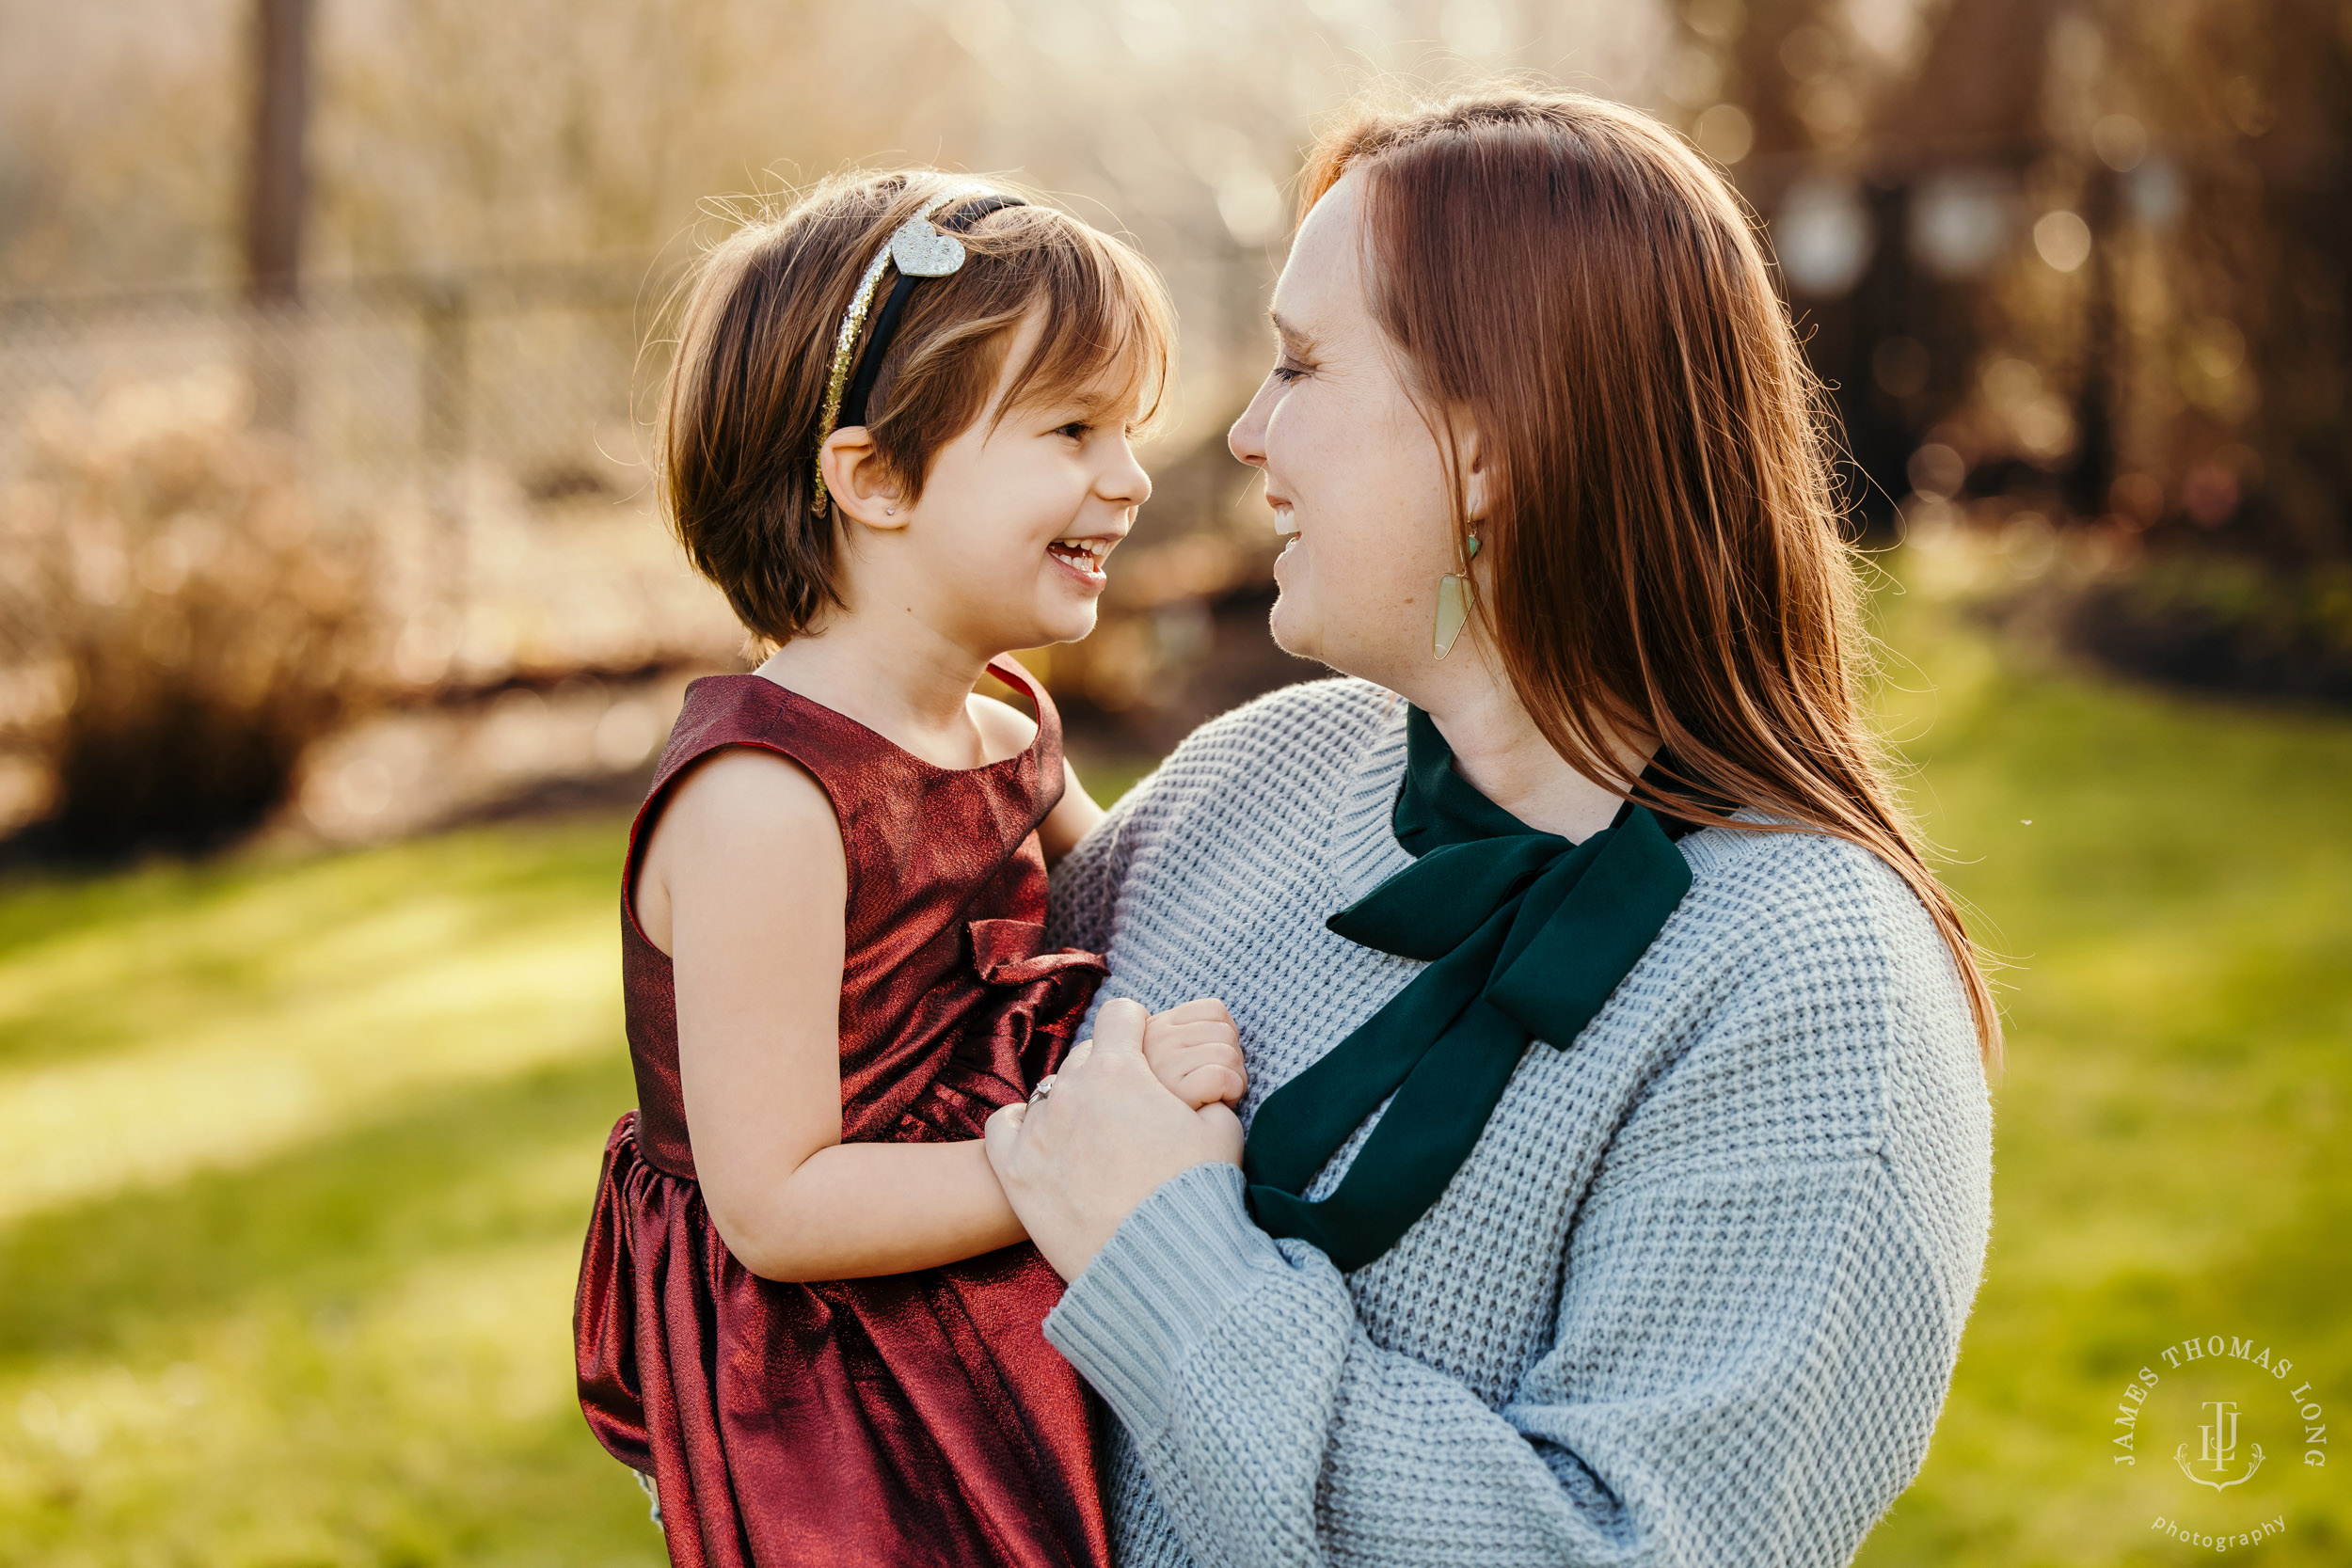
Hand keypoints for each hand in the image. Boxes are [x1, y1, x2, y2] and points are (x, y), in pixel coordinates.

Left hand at [985, 998, 1241, 1280]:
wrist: (1161, 1264)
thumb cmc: (1197, 1195)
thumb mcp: (1222, 1130)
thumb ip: (1205, 1095)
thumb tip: (1200, 1092)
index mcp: (1120, 1070)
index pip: (1119, 1015)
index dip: (1135, 1027)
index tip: (1142, 1047)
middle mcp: (1071, 1089)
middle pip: (1083, 1057)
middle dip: (1105, 1073)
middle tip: (1126, 1108)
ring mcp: (1037, 1130)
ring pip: (1048, 1092)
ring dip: (1070, 1102)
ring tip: (1091, 1135)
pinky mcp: (1015, 1172)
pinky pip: (1002, 1126)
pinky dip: (1019, 1126)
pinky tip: (1039, 1138)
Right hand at [1143, 997, 1246, 1108]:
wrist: (1150, 1151)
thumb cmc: (1170, 1106)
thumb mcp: (1169, 1061)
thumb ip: (1186, 1039)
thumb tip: (1226, 1028)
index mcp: (1157, 1026)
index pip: (1214, 1009)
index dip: (1227, 1036)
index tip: (1214, 1062)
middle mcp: (1156, 1038)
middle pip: (1226, 1033)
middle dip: (1233, 1062)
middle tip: (1217, 1086)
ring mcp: (1163, 1062)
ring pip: (1228, 1055)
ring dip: (1235, 1080)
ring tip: (1217, 1097)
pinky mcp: (1175, 1089)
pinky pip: (1223, 1077)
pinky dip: (1232, 1091)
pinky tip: (1219, 1105)